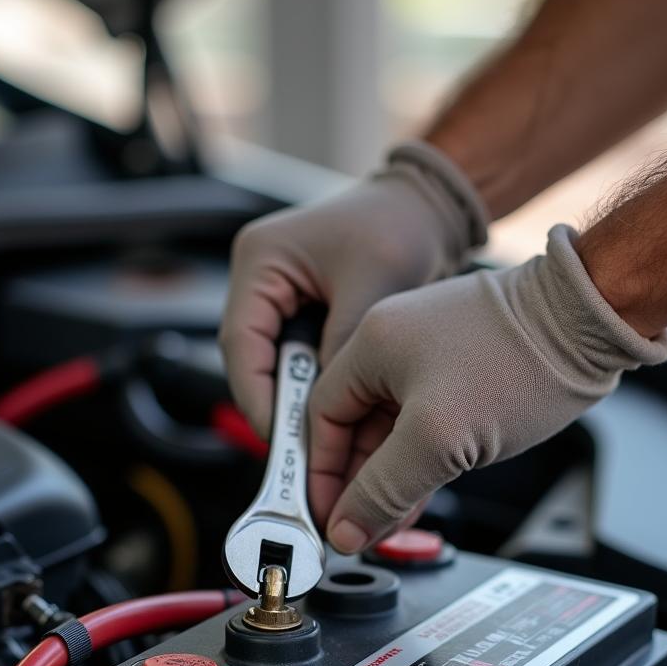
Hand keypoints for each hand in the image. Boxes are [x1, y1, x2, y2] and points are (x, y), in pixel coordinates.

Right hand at [218, 141, 488, 436]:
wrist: (425, 208)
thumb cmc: (399, 226)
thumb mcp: (372, 289)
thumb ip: (342, 347)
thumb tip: (324, 408)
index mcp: (260, 260)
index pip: (241, 344)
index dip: (257, 397)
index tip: (280, 439)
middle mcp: (259, 279)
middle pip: (251, 361)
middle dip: (275, 410)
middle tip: (296, 456)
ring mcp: (277, 297)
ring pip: (272, 368)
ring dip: (294, 406)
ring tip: (316, 448)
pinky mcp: (300, 313)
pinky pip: (296, 362)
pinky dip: (313, 392)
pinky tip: (333, 422)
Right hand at [308, 225, 666, 552]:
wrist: (593, 321)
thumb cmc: (519, 360)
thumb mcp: (436, 438)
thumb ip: (384, 489)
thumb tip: (347, 530)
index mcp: (371, 344)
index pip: (322, 417)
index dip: (322, 472)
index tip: (327, 513)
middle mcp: (395, 341)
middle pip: (357, 424)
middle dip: (358, 480)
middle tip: (360, 526)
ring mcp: (433, 352)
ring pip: (395, 427)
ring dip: (392, 474)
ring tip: (391, 520)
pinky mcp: (467, 365)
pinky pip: (428, 420)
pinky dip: (422, 457)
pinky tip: (423, 492)